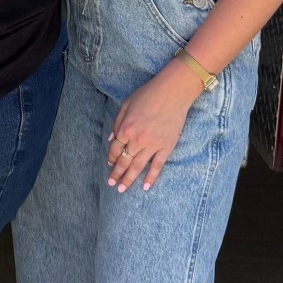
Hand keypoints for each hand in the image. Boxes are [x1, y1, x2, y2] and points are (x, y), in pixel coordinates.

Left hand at [107, 59, 203, 193]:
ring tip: (122, 190)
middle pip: (124, 161)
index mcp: (125, 128)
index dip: (111, 158)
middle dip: (116, 174)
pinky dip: (151, 178)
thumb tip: (111, 139)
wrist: (173, 92)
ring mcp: (152, 145)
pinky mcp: (166, 147)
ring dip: (129, 179)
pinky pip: (157, 166)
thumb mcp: (126, 104)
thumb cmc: (148, 94)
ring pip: (138, 167)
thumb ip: (117, 122)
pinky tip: (145, 187)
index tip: (109, 165)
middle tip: (111, 185)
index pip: (115, 149)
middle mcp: (137, 139)